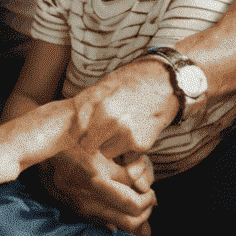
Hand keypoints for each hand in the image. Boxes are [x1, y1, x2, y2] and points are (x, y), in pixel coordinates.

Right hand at [39, 148, 155, 234]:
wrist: (41, 148)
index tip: (151, 191)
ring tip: (138, 205)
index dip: (148, 198)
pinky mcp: (75, 210)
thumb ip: (124, 170)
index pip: (133, 203)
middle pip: (129, 221)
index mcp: (95, 180)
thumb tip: (143, 187)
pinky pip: (103, 224)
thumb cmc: (75, 142)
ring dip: (134, 219)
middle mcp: (87, 198)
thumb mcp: (102, 149)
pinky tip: (120, 209)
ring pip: (118, 225)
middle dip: (145, 212)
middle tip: (149, 200)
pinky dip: (116, 220)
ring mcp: (80, 207)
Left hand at [59, 58, 179, 167]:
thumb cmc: (130, 82)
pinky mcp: (141, 144)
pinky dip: (126, 146)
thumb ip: (84, 106)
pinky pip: (124, 153)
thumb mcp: (101, 87)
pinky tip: (132, 130)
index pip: (76, 132)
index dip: (78, 133)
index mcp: (99, 105)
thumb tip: (70, 126)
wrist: (164, 82)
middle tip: (99, 133)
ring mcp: (127, 134)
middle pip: (89, 146)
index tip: (82, 131)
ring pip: (106, 152)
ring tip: (118, 128)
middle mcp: (112, 121)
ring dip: (109, 145)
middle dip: (92, 141)